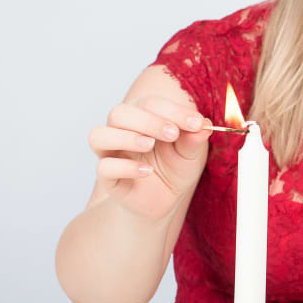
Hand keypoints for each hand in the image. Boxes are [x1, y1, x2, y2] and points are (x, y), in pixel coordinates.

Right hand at [88, 95, 211, 221]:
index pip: (150, 103)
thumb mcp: (190, 153)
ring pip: (98, 136)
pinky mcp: (108, 178)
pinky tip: (146, 171)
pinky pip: (104, 168)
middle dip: (148, 120)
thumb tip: (204, 124)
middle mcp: (121, 130)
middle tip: (173, 134)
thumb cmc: (175, 167)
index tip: (196, 123)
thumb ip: (194, 138)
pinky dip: (124, 167)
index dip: (174, 111)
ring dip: (126, 137)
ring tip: (150, 145)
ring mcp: (111, 153)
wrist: (166, 199)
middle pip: (119, 113)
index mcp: (142, 116)